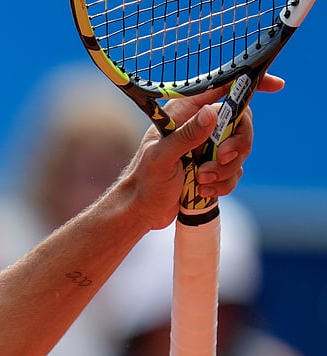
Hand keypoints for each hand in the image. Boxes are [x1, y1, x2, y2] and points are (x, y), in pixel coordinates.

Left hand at [118, 73, 282, 229]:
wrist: (140, 210)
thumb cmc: (144, 181)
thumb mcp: (161, 157)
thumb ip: (186, 135)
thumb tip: (213, 112)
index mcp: (184, 114)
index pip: (222, 90)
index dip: (250, 85)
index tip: (276, 86)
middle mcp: (199, 127)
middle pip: (241, 124)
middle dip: (237, 145)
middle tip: (221, 159)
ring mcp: (208, 148)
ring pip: (240, 151)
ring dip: (226, 170)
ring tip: (201, 181)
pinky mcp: (213, 169)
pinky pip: (234, 172)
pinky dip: (223, 184)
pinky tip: (203, 191)